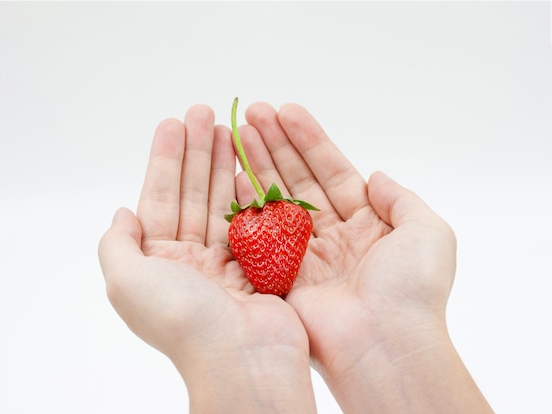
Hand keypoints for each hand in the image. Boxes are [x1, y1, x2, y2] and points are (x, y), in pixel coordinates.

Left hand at [98, 105, 316, 412]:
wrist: (242, 358)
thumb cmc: (180, 320)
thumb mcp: (126, 281)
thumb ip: (117, 244)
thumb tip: (121, 213)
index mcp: (157, 263)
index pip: (158, 199)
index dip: (165, 159)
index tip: (173, 123)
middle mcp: (189, 261)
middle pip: (192, 194)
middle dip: (196, 152)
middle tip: (204, 113)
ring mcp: (225, 263)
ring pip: (223, 202)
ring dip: (224, 164)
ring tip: (228, 127)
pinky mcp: (258, 266)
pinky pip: (253, 220)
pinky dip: (251, 190)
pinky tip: (250, 162)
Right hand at [236, 102, 492, 412]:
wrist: (384, 342)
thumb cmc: (413, 289)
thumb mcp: (428, 232)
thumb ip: (402, 200)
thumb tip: (376, 176)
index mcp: (366, 224)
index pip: (331, 171)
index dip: (309, 140)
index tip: (286, 111)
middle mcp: (332, 236)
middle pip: (298, 180)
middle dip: (275, 146)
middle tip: (251, 113)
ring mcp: (304, 256)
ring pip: (275, 202)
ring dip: (256, 166)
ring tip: (237, 132)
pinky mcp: (280, 277)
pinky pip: (259, 234)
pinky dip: (245, 205)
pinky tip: (232, 176)